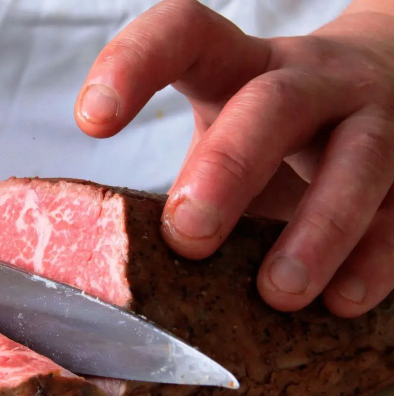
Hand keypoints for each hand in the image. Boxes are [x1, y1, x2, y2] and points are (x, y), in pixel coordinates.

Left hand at [75, 0, 393, 317]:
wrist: (391, 80)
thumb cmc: (277, 123)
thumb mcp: (227, 125)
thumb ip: (190, 180)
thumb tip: (133, 264)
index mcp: (241, 66)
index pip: (185, 35)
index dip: (135, 65)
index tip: (91, 120)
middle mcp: (311, 82)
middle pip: (272, 106)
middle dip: (229, 168)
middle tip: (187, 235)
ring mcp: (374, 120)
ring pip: (358, 160)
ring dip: (316, 229)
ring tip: (275, 292)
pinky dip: (373, 261)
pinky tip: (341, 302)